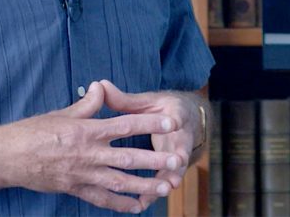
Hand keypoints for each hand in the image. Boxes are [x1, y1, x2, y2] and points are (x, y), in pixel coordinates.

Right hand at [1, 81, 179, 212]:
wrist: (7, 157)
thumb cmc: (35, 131)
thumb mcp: (63, 112)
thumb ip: (88, 103)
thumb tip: (102, 86)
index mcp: (88, 130)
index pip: (126, 124)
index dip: (150, 123)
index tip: (171, 122)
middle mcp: (89, 153)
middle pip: (127, 157)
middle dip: (154, 160)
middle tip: (176, 161)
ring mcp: (82, 174)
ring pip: (119, 182)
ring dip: (143, 186)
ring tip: (165, 188)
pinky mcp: (75, 189)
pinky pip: (101, 199)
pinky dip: (120, 205)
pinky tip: (137, 207)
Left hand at [98, 80, 203, 211]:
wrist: (189, 120)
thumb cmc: (164, 109)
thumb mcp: (149, 101)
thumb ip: (125, 99)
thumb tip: (99, 85)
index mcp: (176, 114)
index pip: (177, 116)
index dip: (175, 120)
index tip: (174, 123)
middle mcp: (181, 135)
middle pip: (180, 147)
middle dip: (177, 156)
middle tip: (176, 164)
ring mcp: (179, 153)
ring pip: (174, 169)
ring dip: (166, 179)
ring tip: (158, 191)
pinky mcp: (174, 168)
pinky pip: (163, 181)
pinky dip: (154, 192)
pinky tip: (141, 204)